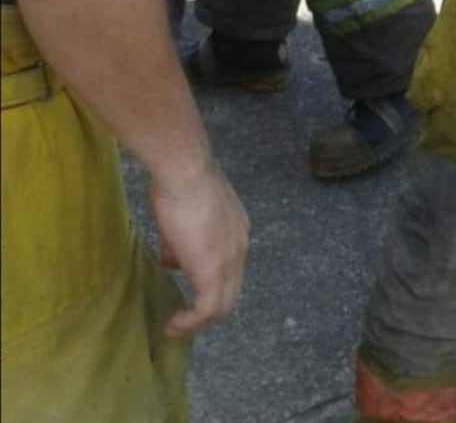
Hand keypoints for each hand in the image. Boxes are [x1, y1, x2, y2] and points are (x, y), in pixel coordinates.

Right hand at [150, 161, 248, 337]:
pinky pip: (206, 308)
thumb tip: (173, 261)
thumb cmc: (179, 184)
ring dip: (198, 321)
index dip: (208, 286)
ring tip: (176, 327)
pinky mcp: (213, 272)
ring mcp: (230, 260)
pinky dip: (190, 323)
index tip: (187, 296)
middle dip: (206, 310)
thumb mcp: (181, 217)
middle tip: (182, 320)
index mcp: (236, 231)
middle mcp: (240, 247)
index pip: (228, 269)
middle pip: (230, 292)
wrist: (184, 173)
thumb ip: (181, 243)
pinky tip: (172, 326)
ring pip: (222, 304)